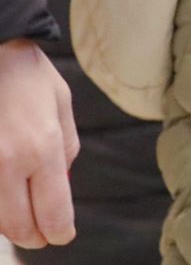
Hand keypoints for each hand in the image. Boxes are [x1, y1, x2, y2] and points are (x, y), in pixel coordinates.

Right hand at [0, 40, 77, 248]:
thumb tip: (60, 185)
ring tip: (23, 218)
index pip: (53, 211)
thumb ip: (64, 149)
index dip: (58, 231)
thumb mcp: (60, 105)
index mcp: (43, 148)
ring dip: (10, 223)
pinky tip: (5, 196)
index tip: (61, 236)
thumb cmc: (27, 74)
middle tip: (41, 236)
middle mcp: (8, 162)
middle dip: (33, 236)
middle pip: (19, 225)